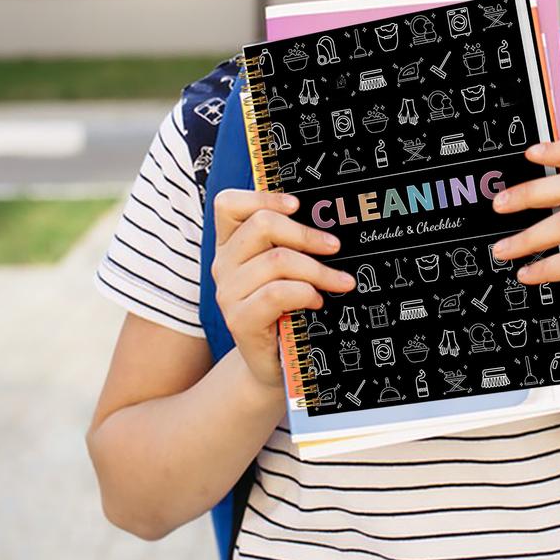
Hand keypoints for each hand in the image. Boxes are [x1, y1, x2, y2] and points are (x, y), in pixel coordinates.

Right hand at [211, 190, 355, 390]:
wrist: (276, 362)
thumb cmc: (287, 307)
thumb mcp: (286, 268)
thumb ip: (291, 241)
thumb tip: (327, 215)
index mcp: (230, 244)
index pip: (228, 204)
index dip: (262, 197)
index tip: (297, 205)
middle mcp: (222, 264)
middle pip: (261, 225)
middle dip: (306, 234)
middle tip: (334, 247)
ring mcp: (227, 293)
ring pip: (277, 259)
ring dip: (317, 269)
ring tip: (336, 282)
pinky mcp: (239, 320)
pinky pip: (278, 292)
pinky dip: (305, 292)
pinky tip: (316, 301)